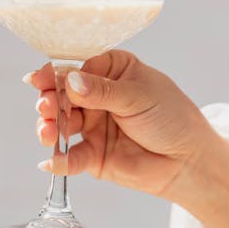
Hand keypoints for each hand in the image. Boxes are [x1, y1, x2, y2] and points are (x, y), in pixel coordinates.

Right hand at [26, 50, 228, 227]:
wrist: (190, 161)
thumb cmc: (172, 117)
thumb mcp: (139, 96)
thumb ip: (103, 91)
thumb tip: (70, 82)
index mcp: (111, 70)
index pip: (76, 66)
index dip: (55, 72)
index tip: (38, 79)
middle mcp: (97, 95)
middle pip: (62, 95)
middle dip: (49, 101)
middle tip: (46, 108)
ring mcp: (93, 125)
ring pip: (61, 124)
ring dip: (50, 128)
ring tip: (48, 133)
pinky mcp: (93, 155)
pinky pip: (71, 156)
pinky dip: (59, 160)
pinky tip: (51, 161)